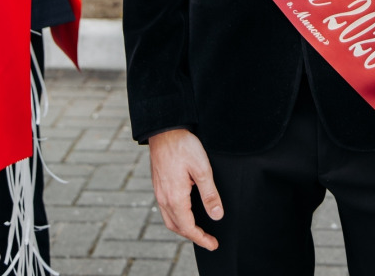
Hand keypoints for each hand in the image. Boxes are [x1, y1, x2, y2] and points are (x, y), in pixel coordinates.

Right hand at [148, 129, 222, 249]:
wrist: (164, 129)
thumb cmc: (183, 146)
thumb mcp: (202, 169)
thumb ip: (209, 194)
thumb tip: (216, 216)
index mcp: (175, 197)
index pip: (188, 228)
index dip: (201, 238)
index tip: (213, 244)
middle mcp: (164, 198)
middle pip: (177, 227)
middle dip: (192, 236)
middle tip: (208, 240)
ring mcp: (159, 192)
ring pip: (170, 219)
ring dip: (183, 228)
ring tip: (198, 230)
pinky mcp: (158, 185)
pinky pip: (165, 209)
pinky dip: (176, 217)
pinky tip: (185, 212)